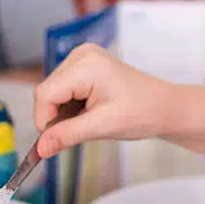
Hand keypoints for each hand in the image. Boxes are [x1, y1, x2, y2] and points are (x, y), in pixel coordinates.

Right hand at [32, 44, 177, 157]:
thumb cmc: (142, 112)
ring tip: (90, 119)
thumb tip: (40, 148)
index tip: (54, 140)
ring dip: (63, 111)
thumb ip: (67, 135)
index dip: (45, 120)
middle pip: (47, 91)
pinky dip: (70, 105)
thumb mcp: (102, 127)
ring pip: (53, 91)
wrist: (164, 107)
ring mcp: (83, 58)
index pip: (45, 94)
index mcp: (85, 65)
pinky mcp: (85, 65)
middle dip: (57, 116)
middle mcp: (81, 55)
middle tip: (81, 129)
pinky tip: (88, 111)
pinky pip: (63, 88)